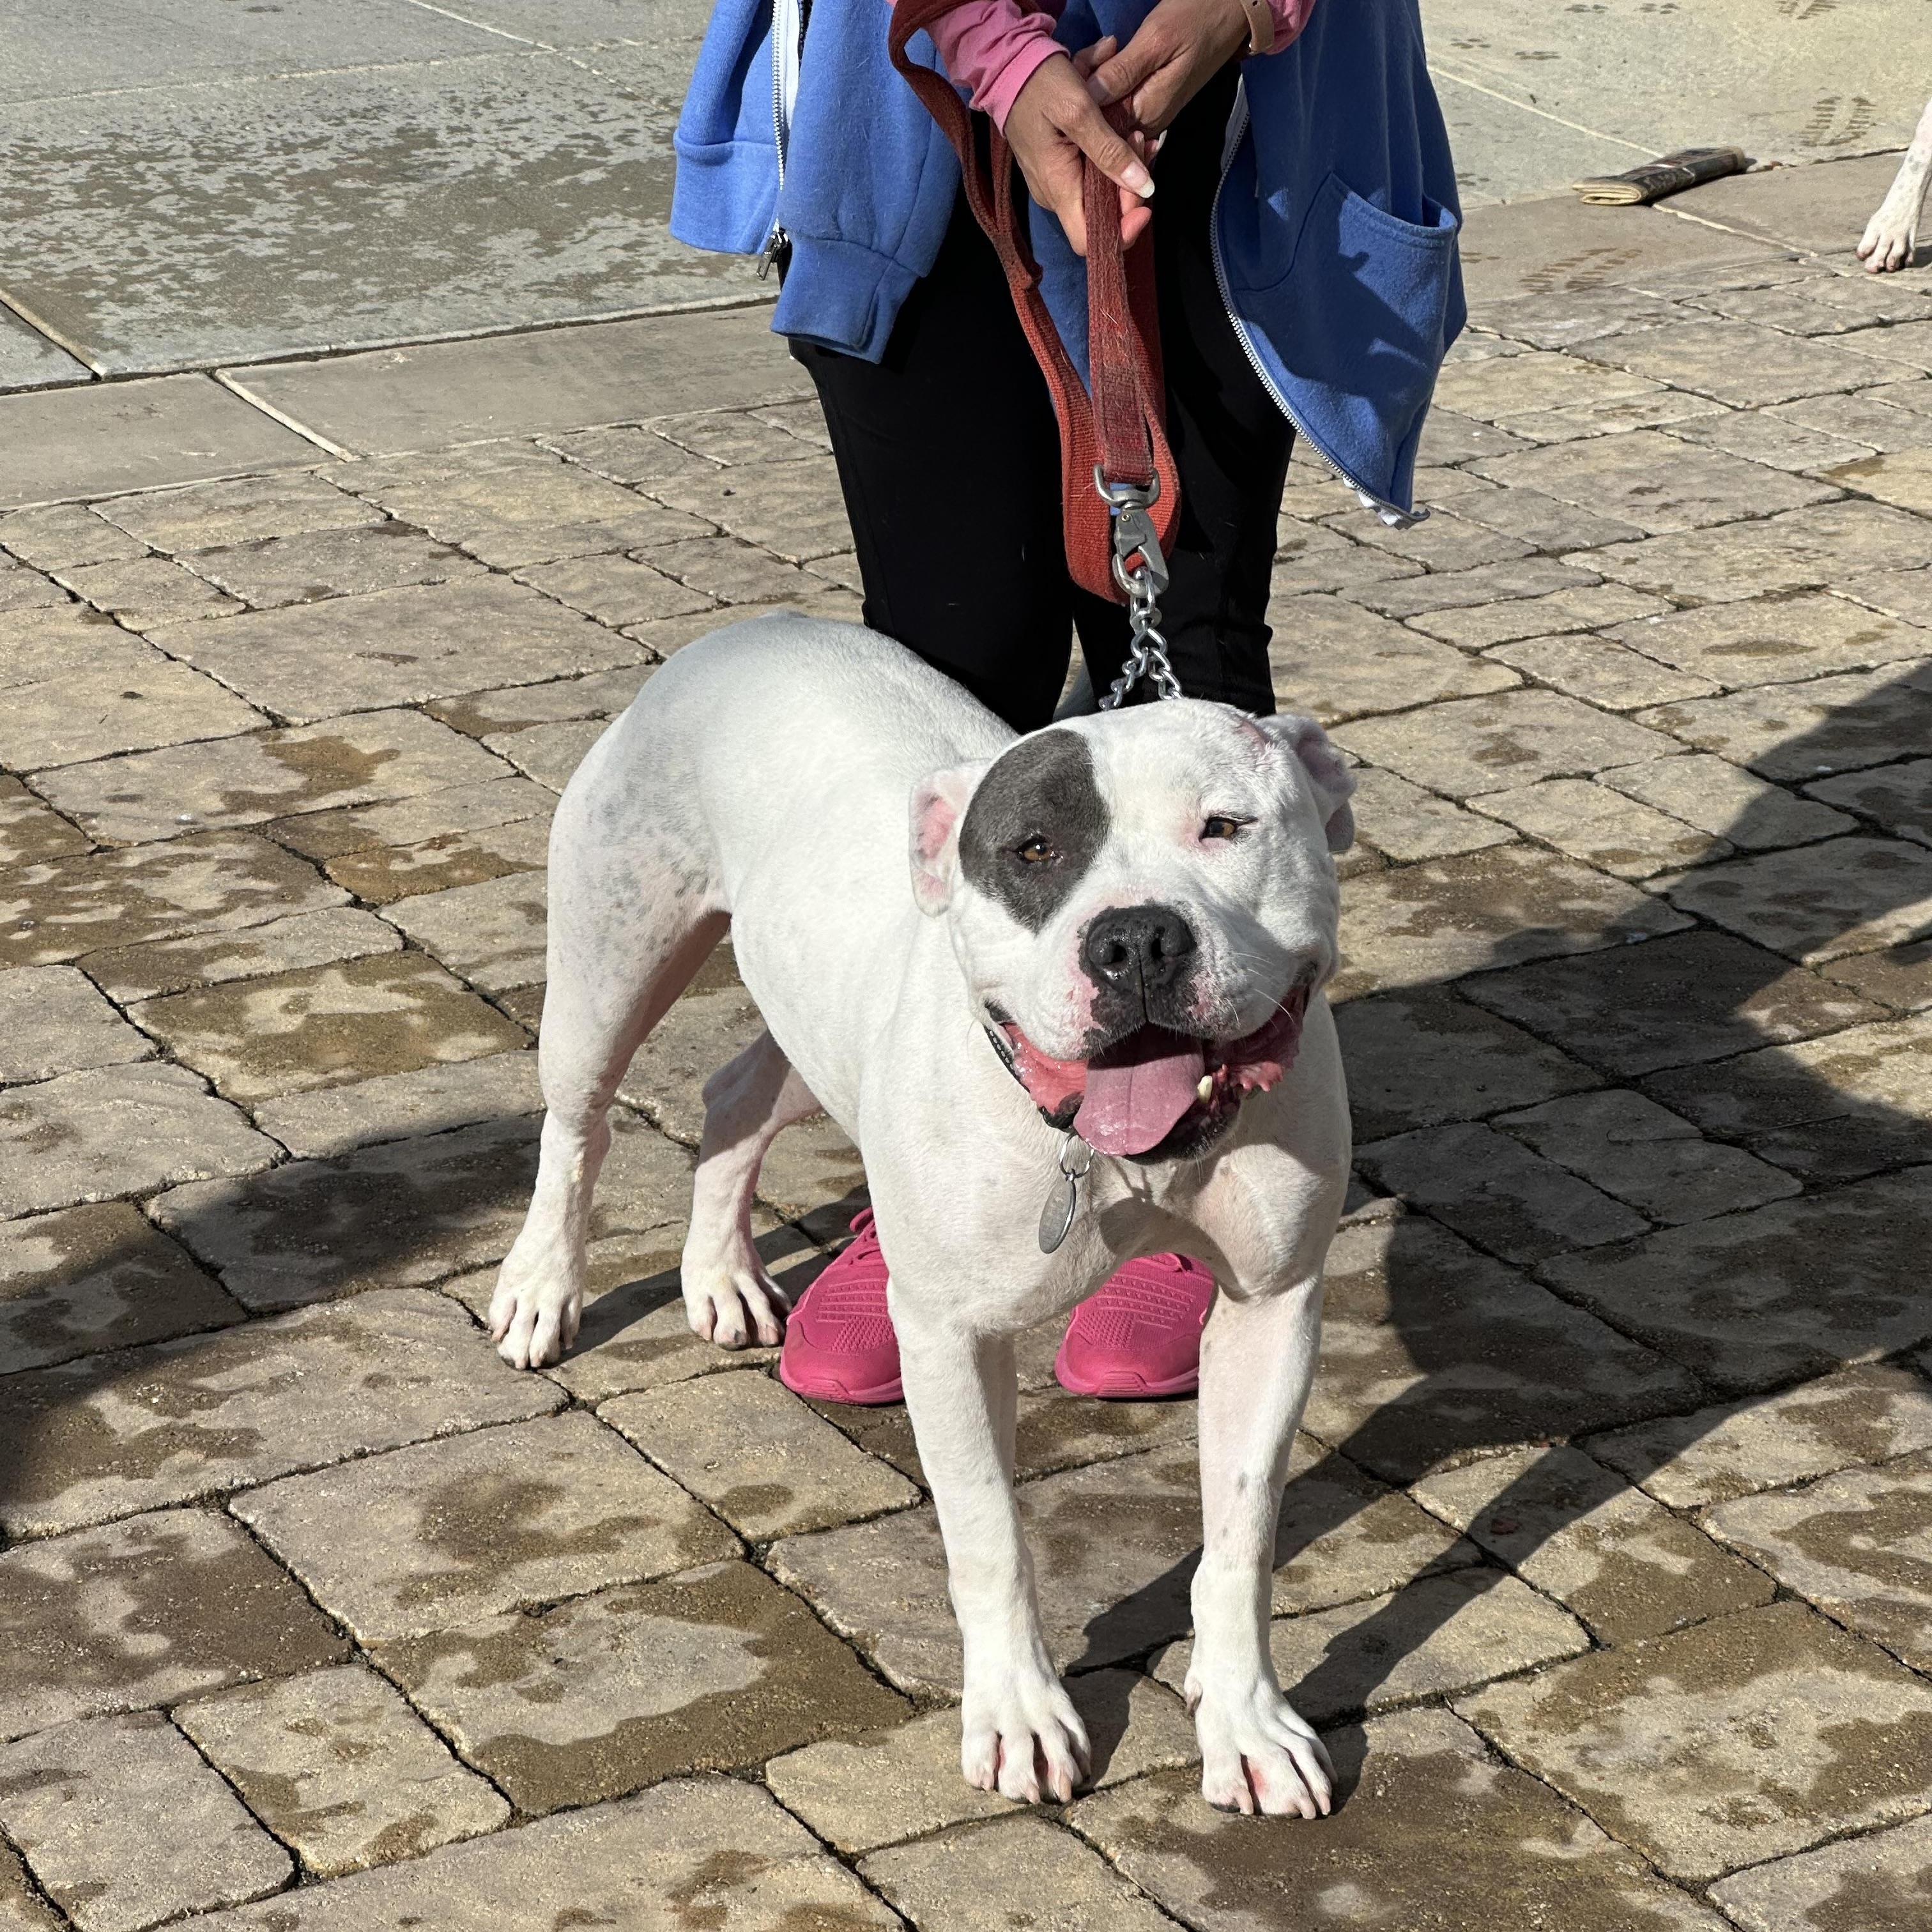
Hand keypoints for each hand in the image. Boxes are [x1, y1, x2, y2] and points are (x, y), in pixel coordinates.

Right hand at [1005, 49, 1153, 255]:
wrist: (1009, 65)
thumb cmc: (1040, 85)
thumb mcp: (1079, 111)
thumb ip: (1110, 152)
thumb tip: (1144, 188)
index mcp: (1057, 188)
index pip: (1089, 241)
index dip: (1121, 232)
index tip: (1145, 202)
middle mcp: (1055, 195)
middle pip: (1102, 216)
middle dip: (1130, 189)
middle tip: (1142, 144)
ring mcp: (1056, 182)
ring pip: (1101, 194)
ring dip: (1125, 169)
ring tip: (1137, 133)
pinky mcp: (1059, 167)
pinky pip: (1092, 175)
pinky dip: (1112, 158)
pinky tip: (1125, 132)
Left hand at [1087, 0, 1249, 135]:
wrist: (1231, 11)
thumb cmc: (1196, 17)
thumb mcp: (1157, 39)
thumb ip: (1124, 72)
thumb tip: (1090, 98)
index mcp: (1148, 113)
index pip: (1100, 126)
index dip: (1081, 100)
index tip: (1076, 69)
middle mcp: (1148, 123)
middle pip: (1101, 121)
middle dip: (1086, 90)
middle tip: (1089, 54)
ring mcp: (1150, 114)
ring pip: (1107, 110)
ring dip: (1096, 82)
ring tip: (1100, 50)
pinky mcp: (1151, 101)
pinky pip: (1119, 99)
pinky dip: (1108, 80)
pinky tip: (1107, 56)